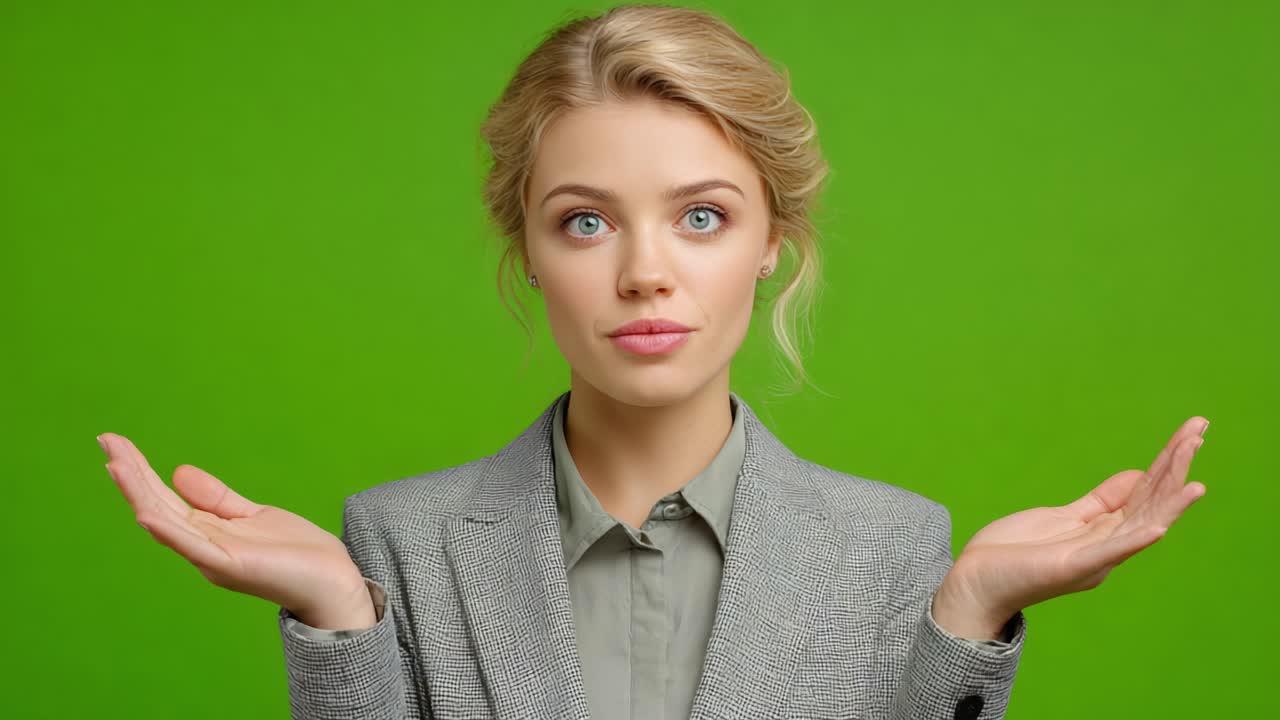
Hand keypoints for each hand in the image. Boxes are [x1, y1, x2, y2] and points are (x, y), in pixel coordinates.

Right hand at [100, 432, 372, 626]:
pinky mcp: (232, 566)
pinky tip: (148, 514)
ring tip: (115, 467)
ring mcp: (214, 558)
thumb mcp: (252, 516)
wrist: (333, 582)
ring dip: (140, 494)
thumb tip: (178, 472)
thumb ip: (217, 499)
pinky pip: (195, 547)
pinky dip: (170, 531)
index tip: (116, 443)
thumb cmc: (297, 553)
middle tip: (106, 441)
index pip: (164, 498)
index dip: (140, 472)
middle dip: (132, 475)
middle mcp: (203, 547)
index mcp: (206, 534)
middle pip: (158, 506)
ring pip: (168, 522)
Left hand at [937, 416, 1209, 630]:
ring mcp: (1090, 558)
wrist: (975, 583)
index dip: (1168, 463)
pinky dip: (1134, 541)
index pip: (1146, 492)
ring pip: (1140, 525)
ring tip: (1195, 480)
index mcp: (1104, 532)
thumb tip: (1138, 475)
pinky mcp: (1070, 567)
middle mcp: (1106, 546)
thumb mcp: (1064, 517)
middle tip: (1199, 431)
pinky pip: (1108, 553)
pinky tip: (1158, 527)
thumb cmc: (1015, 552)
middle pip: (1151, 502)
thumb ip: (1100, 502)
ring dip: (1169, 502)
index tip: (1191, 432)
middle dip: (1175, 467)